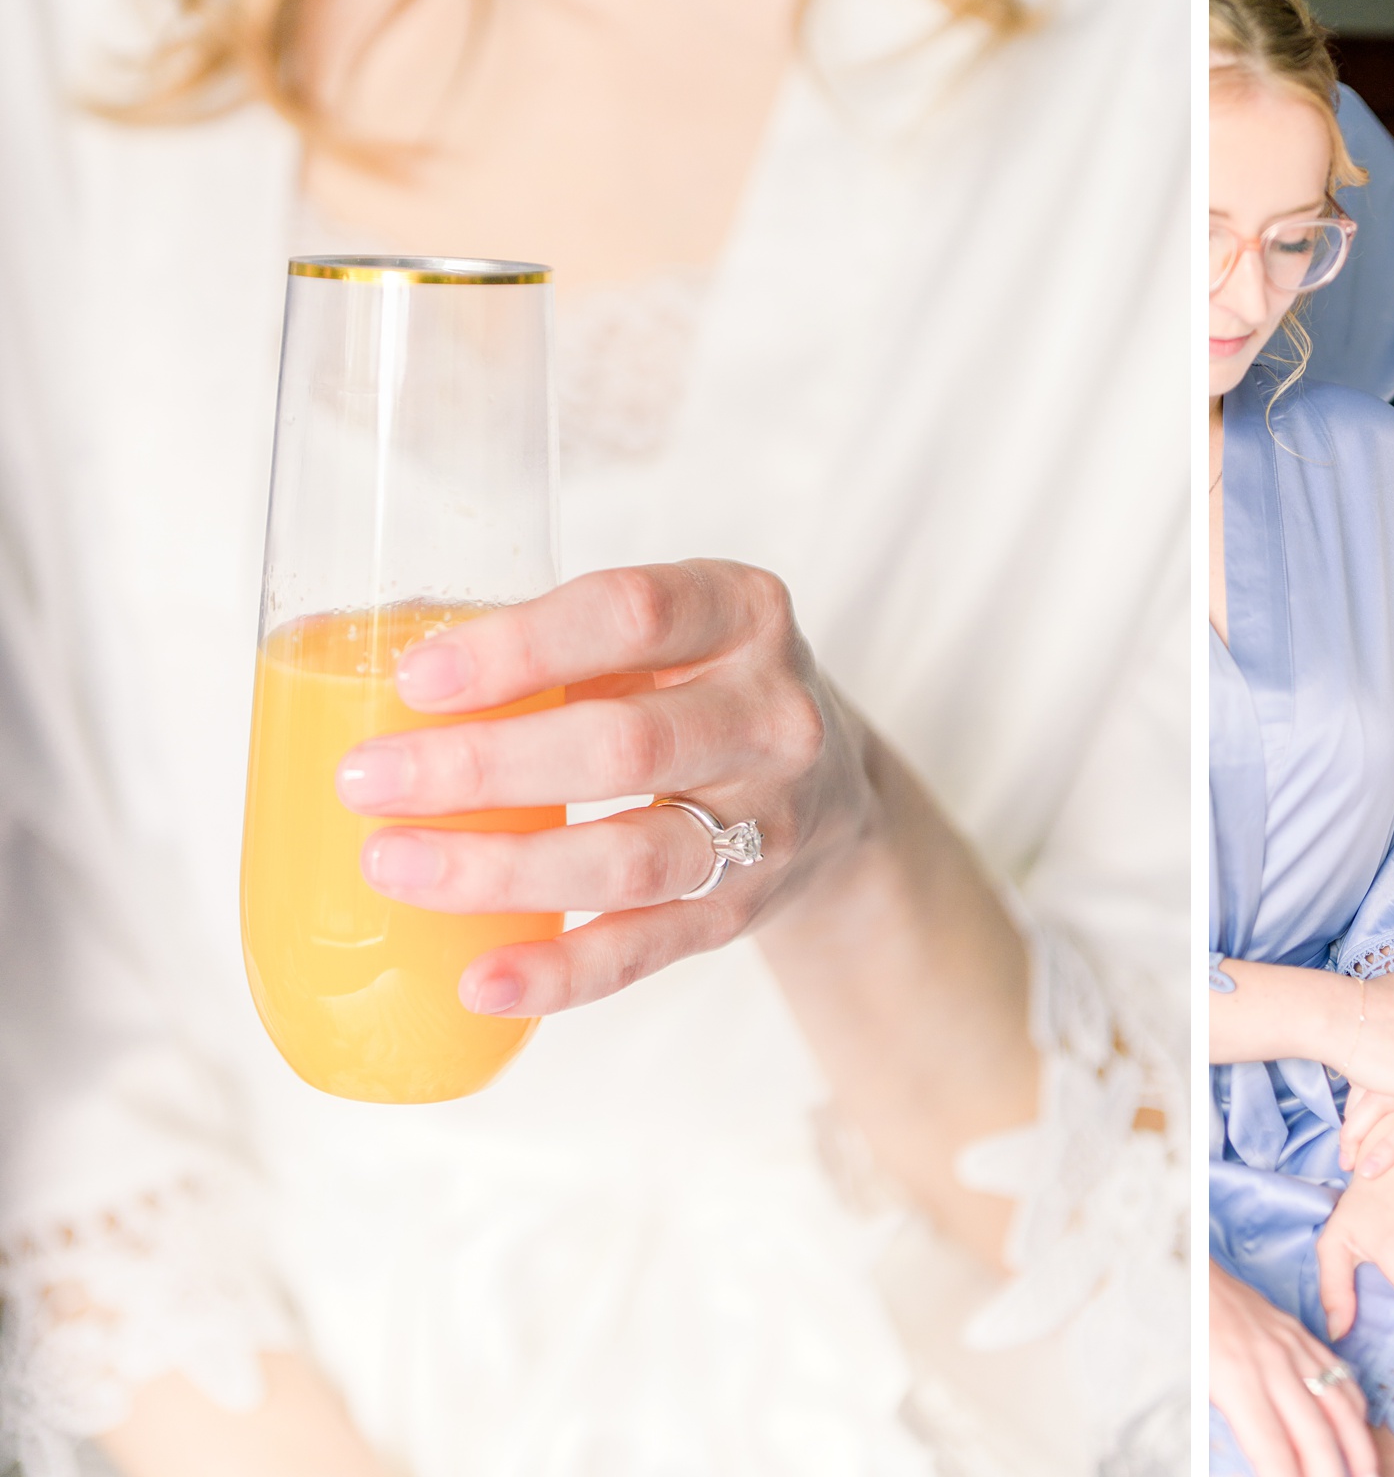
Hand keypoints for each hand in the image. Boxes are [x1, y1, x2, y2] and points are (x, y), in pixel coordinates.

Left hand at [340, 560, 876, 1015]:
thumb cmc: (696, 689)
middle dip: (483, 767)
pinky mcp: (746, 908)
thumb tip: (363, 675)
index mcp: (743, 613)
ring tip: (394, 866)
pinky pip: (650, 948)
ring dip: (503, 870)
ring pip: (634, 857)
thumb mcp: (667, 633)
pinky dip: (562, 971)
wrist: (831, 789)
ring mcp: (770, 821)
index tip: (416, 679)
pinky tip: (480, 979)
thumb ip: (561, 642)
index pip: (634, 615)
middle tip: (367, 781)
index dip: (521, 647)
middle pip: (626, 745)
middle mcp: (772, 715)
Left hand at [1211, 1261, 1377, 1476]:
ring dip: (1359, 1448)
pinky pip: (1341, 1375)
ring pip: (1341, 1406)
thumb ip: (1235, 1425)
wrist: (1199, 1278)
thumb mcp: (1197, 1383)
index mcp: (1237, 1381)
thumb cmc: (1190, 1331)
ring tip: (1367, 1475)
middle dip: (1330, 1474)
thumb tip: (1268, 1460)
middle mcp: (1272, 1365)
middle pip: (1315, 1435)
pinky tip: (1359, 1431)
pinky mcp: (1305, 1337)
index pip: (1272, 1449)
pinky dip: (1356, 1409)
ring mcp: (1295, 1348)